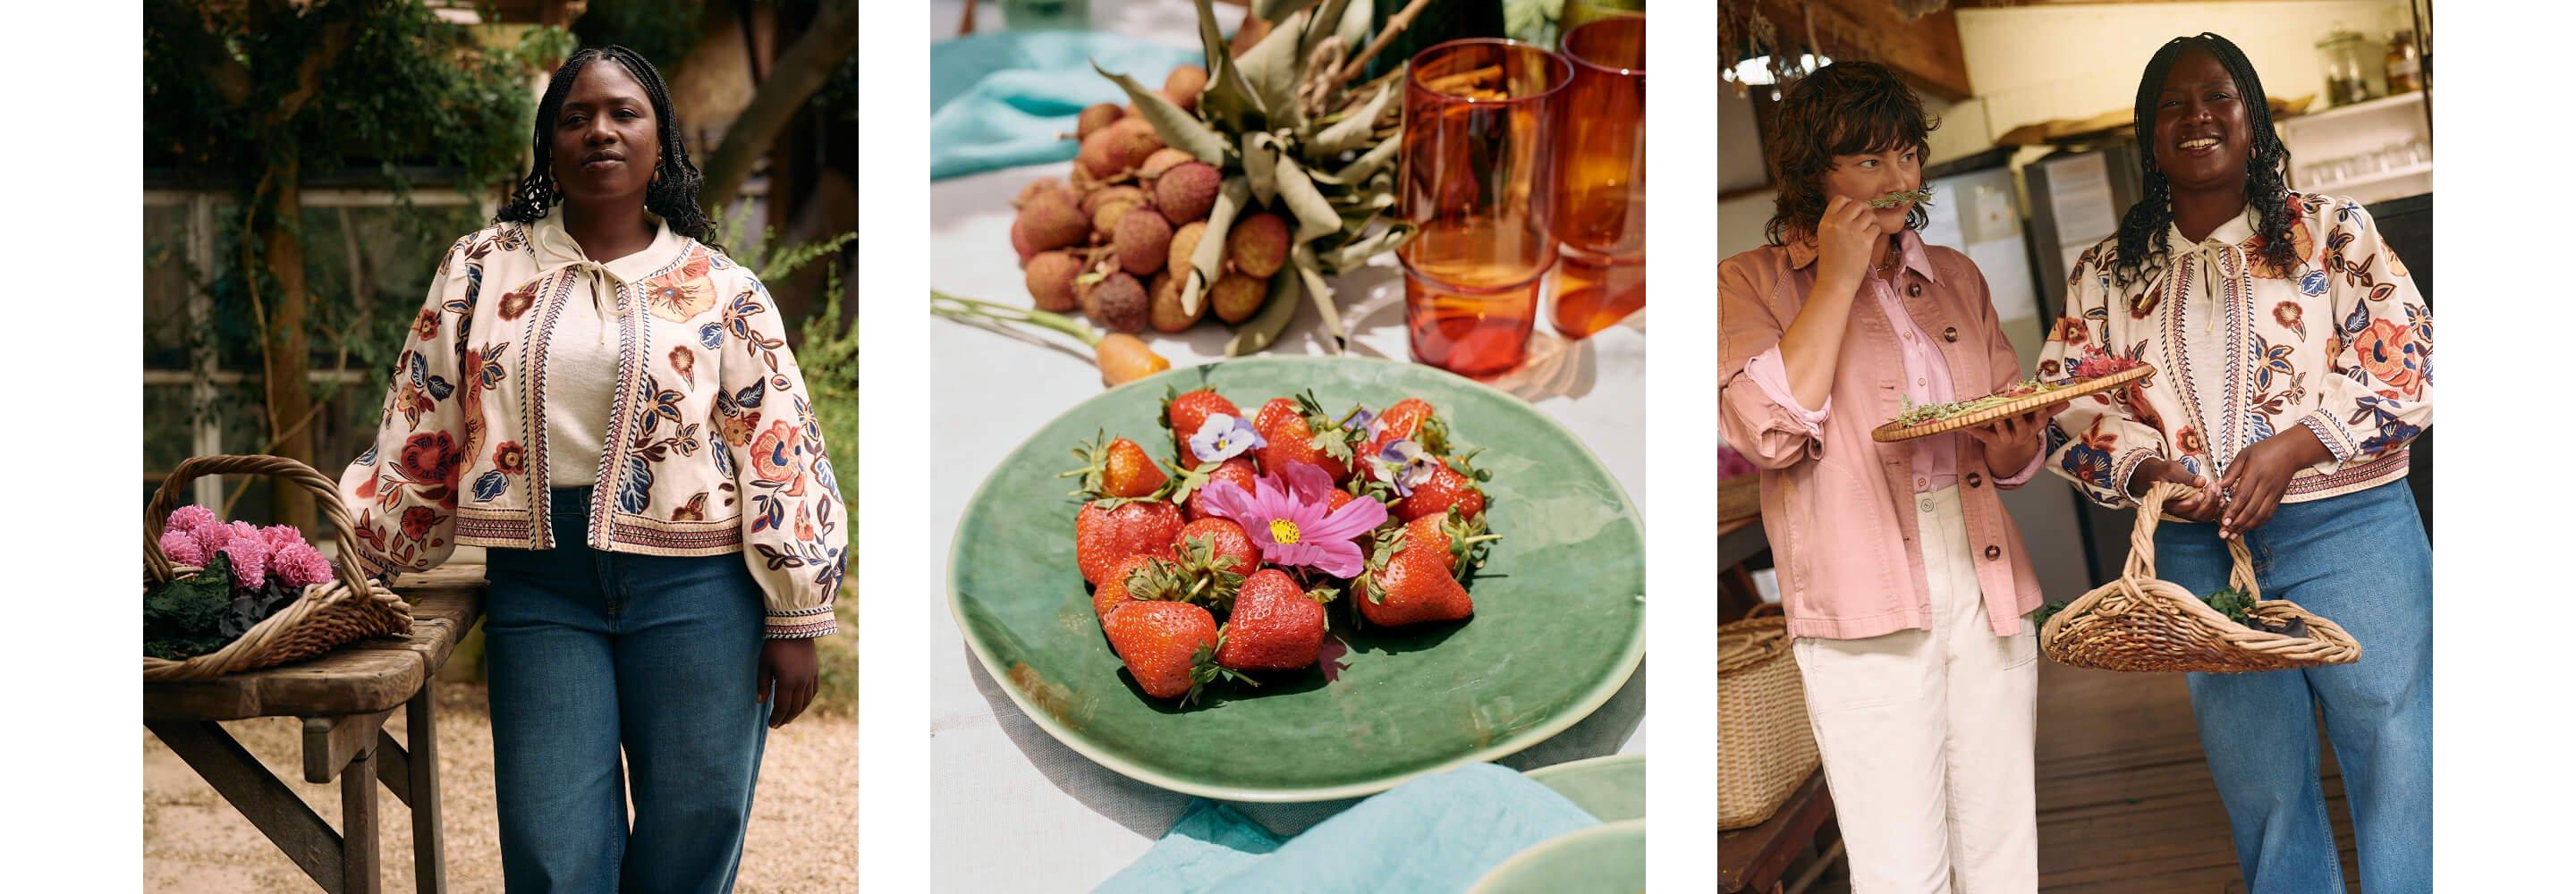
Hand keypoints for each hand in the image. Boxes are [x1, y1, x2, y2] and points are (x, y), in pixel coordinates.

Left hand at [758, 638, 818, 727]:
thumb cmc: (775, 645)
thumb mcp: (764, 664)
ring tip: (788, 717)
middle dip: (785, 718)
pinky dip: (807, 701)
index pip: (782, 707)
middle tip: (777, 724)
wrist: (795, 628)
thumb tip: (760, 702)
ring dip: (797, 712)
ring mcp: (810, 677)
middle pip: (795, 708)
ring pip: (806, 702)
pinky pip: (813, 692)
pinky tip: (801, 704)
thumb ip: (762, 684)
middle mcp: (801, 682)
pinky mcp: (815, 672)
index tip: (771, 724)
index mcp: (787, 682)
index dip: (776, 718)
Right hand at [1813, 195, 1885, 288]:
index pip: (1840, 199)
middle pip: (1858, 204)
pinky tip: (1868, 243)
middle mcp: (1838, 224)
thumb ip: (1837, 222)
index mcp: (1826, 222)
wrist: (1835, 282)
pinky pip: (1876, 228)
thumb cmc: (1831, 262)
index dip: (1850, 204)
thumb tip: (1858, 208)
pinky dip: (1875, 234)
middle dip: (1864, 212)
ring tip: (1866, 234)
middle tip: (1864, 223)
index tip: (1853, 214)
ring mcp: (1852, 232)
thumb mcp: (1826, 237)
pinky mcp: (1865, 241)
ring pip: (1870, 215)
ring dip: (1871, 223)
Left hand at [1966, 401, 2067, 473]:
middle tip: (2013, 405)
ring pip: (2002, 430)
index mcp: (2033, 427)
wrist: (2010, 453)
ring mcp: (2007, 439)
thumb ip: (2050, 409)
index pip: (2040, 419)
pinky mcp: (1992, 442)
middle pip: (2020, 424)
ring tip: (1992, 413)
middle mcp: (2022, 435)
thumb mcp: (2037, 421)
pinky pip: (1983, 436)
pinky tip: (1966, 424)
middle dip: (2017, 415)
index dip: (2040, 411)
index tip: (2039, 403)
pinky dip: (1975, 430)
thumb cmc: (2024, 428)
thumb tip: (2067, 400)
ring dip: (1997, 421)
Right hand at [2130, 457, 2223, 522]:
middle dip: (2208, 502)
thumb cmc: (2162, 472)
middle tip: (2214, 487)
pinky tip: (2220, 498)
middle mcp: (2176, 510)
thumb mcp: (2172, 469)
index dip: (2193, 502)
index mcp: (2167, 501)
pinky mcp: (2192, 510)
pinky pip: (2206, 515)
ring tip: (2218, 490)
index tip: (2202, 491)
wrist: (2157, 475)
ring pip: (2202, 517)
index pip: (2181, 508)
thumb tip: (2201, 481)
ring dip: (2214, 505)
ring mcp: (2185, 512)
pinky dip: (2215, 508)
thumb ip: (2186, 477)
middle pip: (2195, 515)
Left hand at [2216, 425, 2329, 539]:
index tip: (2223, 521)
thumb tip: (2219, 485)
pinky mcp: (2279, 497)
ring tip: (2233, 535)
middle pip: (2251, 509)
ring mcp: (2274, 493)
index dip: (2233, 510)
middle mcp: (2266, 486)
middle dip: (2237, 524)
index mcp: (2256, 473)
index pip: (2243, 496)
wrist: (2291, 451)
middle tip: (2224, 534)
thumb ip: (2232, 470)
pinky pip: (2269, 514)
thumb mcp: (2245, 454)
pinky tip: (2247, 528)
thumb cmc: (2265, 450)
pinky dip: (2258, 523)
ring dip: (2246, 527)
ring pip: (2260, 515)